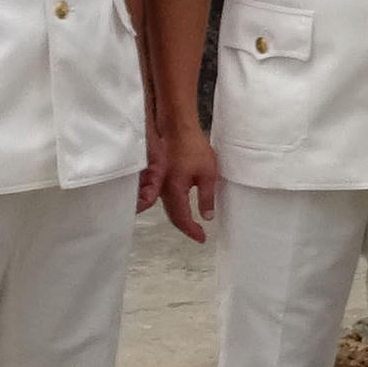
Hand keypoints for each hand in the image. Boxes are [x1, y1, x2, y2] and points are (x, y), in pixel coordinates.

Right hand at [144, 120, 218, 242]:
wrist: (176, 128)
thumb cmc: (193, 148)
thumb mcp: (208, 174)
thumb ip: (207, 197)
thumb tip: (207, 216)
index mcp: (174, 192)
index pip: (182, 219)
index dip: (192, 231)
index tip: (202, 238)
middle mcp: (163, 192)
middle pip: (173, 216)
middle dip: (185, 227)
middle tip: (198, 234)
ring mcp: (159, 184)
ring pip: (169, 208)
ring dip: (180, 218)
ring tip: (192, 223)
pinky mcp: (160, 177)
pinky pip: (167, 198)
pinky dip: (175, 206)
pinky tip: (183, 205)